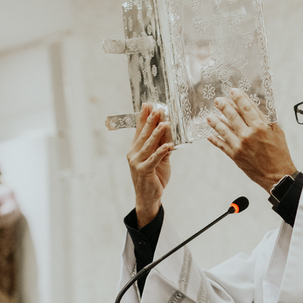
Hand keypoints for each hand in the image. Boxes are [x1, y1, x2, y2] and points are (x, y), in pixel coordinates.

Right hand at [128, 103, 173, 226]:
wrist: (148, 197)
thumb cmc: (154, 177)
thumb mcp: (160, 159)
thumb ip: (163, 146)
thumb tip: (169, 132)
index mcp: (136, 149)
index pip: (140, 130)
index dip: (143, 117)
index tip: (148, 105)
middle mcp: (134, 153)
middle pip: (144, 134)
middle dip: (151, 121)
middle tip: (157, 109)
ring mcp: (137, 162)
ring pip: (148, 145)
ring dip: (157, 133)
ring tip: (164, 123)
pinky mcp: (143, 171)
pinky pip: (153, 159)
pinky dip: (161, 152)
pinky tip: (167, 145)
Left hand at [207, 89, 296, 191]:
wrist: (277, 176)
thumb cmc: (280, 154)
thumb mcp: (278, 132)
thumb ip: (267, 119)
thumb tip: (256, 108)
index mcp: (260, 127)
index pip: (246, 107)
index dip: (238, 98)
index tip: (233, 91)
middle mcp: (248, 134)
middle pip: (232, 116)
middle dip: (223, 106)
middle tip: (217, 100)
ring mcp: (240, 145)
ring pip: (223, 130)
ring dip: (215, 122)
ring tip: (209, 116)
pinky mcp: (235, 156)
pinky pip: (221, 145)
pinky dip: (215, 140)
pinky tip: (210, 135)